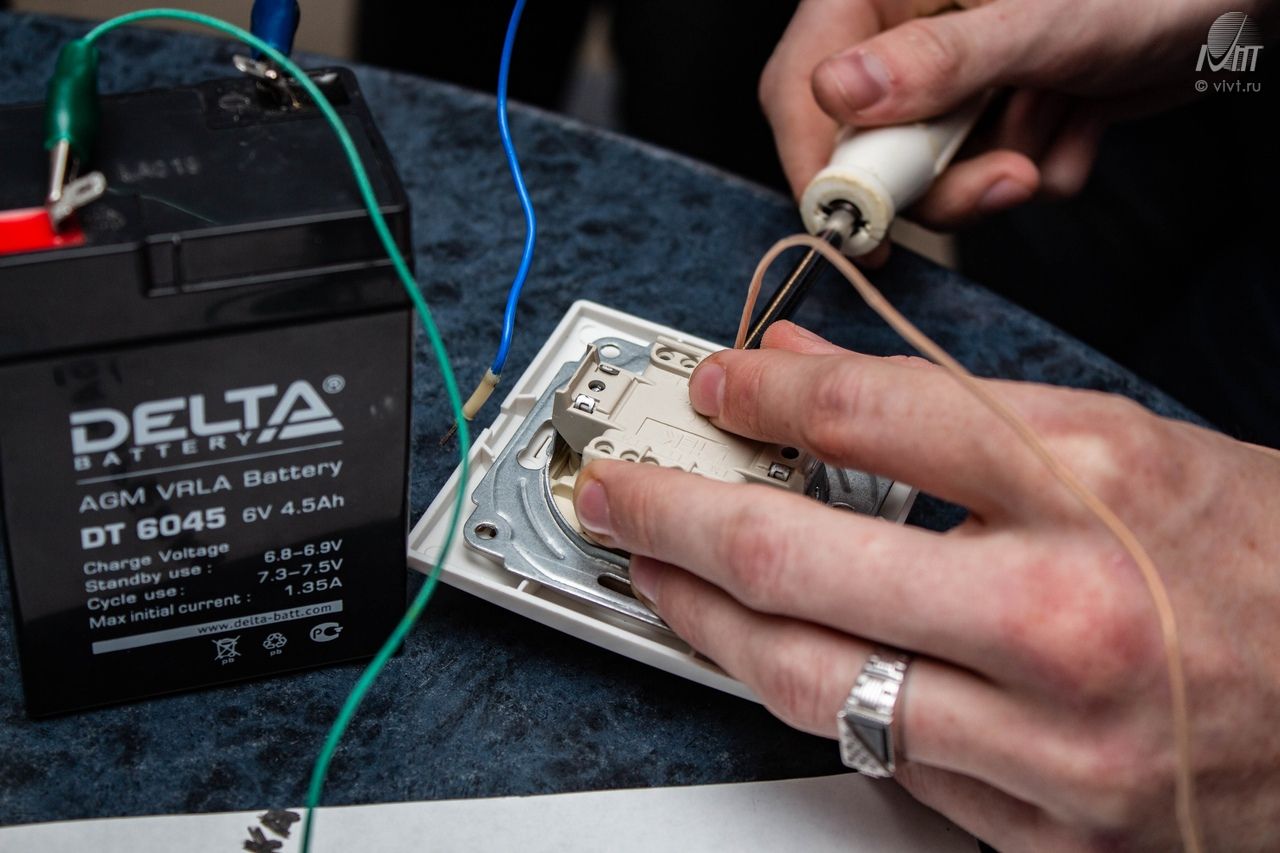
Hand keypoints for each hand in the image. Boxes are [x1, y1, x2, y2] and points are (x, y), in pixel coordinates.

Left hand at [572, 321, 1279, 849]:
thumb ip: (948, 409)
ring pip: (813, 681)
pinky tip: (774, 655)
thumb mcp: (1120, 444)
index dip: (765, 395)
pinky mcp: (1046, 834)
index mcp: (1098, 489)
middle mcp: (1069, 620)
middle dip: (677, 516)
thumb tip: (802, 375)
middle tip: (618, 492)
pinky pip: (882, 762)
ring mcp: (1054, 748)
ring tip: (658, 579)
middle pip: (804, 559)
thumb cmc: (1255, 562)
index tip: (715, 388)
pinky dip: (811, 698)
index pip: (874, 417)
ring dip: (706, 623)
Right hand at [760, 0, 1273, 224]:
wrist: (1234, 4)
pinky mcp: (995, 116)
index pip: (803, 87)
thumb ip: (938, 60)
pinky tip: (1077, 115)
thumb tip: (841, 93)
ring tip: (1058, 115)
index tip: (852, 225)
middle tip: (1001, 179)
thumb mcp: (1036, 20)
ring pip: (931, 175)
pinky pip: (988, 175)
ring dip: (1000, 170)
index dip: (818, 165)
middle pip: (867, 149)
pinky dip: (1038, 166)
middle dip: (940, 179)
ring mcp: (952, 83)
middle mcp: (908, 38)